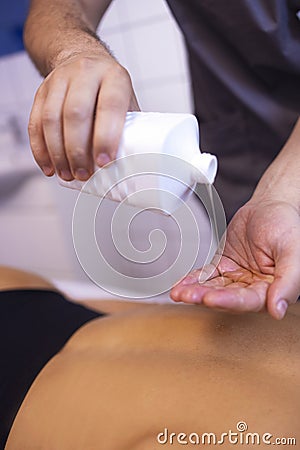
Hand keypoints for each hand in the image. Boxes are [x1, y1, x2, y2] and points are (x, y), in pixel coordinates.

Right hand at [28, 52, 138, 180]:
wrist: (83, 58)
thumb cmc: (110, 90)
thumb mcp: (127, 102)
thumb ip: (129, 128)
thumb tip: (131, 165)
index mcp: (114, 77)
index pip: (109, 106)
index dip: (105, 137)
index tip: (104, 162)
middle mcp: (85, 72)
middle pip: (75, 113)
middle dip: (78, 150)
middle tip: (83, 173)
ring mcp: (60, 79)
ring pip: (51, 118)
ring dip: (58, 153)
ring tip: (67, 174)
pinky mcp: (41, 90)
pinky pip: (35, 122)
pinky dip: (40, 149)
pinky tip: (49, 167)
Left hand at [171, 200, 299, 318]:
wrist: (270, 204)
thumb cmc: (286, 225)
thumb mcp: (292, 250)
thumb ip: (288, 281)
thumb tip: (278, 310)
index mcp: (273, 288)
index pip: (250, 301)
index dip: (229, 301)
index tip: (210, 299)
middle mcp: (255, 287)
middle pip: (228, 297)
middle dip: (206, 297)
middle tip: (188, 296)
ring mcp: (238, 277)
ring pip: (215, 288)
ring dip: (196, 291)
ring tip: (179, 293)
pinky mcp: (224, 266)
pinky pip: (207, 275)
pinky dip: (193, 280)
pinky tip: (180, 286)